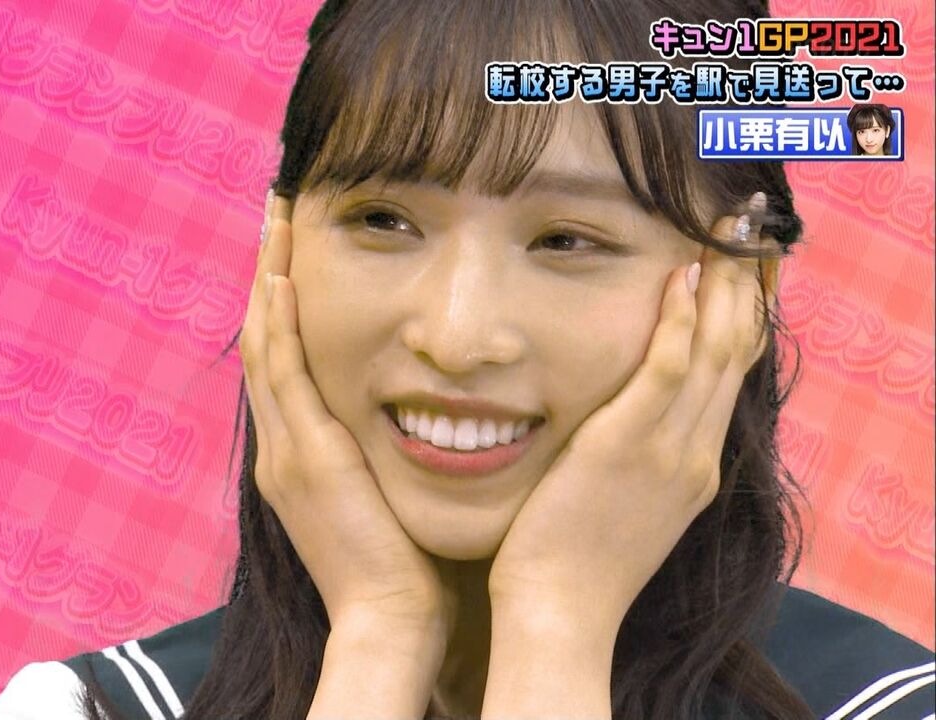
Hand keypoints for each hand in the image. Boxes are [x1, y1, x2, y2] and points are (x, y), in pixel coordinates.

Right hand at [240, 191, 455, 637]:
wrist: (391, 619)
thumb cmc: (405, 563)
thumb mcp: (385, 493)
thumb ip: (384, 450)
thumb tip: (423, 408)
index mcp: (300, 453)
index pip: (283, 360)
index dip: (282, 302)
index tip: (294, 248)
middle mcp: (282, 444)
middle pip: (264, 340)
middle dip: (268, 274)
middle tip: (276, 214)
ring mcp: (286, 449)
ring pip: (265, 346)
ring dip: (269, 281)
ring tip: (276, 222)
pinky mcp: (305, 456)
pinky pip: (284, 375)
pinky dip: (281, 324)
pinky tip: (286, 278)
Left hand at [487, 194, 770, 633]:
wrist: (559, 614)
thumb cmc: (573, 564)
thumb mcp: (626, 506)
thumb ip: (638, 461)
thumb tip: (625, 422)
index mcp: (695, 467)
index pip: (731, 377)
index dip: (743, 319)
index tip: (745, 273)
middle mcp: (696, 453)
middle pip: (736, 354)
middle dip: (746, 287)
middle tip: (750, 231)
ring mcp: (669, 450)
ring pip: (715, 352)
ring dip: (724, 287)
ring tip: (727, 232)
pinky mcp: (628, 447)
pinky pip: (667, 370)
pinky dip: (679, 321)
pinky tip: (681, 279)